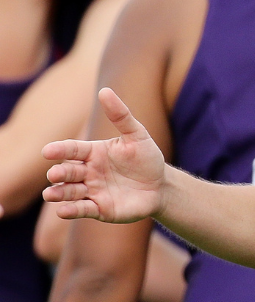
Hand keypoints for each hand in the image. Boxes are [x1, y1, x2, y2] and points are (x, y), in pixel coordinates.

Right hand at [42, 88, 165, 222]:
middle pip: (68, 171)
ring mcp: (91, 191)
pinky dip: (71, 210)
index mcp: (93, 152)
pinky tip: (63, 210)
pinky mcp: (98, 208)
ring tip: (50, 194)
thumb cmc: (147, 158)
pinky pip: (81, 209)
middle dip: (59, 172)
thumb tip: (104, 90)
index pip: (72, 149)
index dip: (60, 149)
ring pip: (69, 191)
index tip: (47, 150)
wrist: (161, 186)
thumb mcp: (137, 135)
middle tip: (55, 173)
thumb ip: (121, 115)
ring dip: (58, 192)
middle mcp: (88, 172)